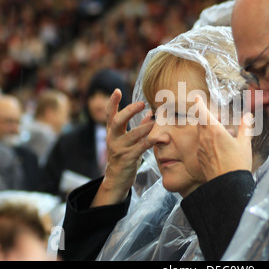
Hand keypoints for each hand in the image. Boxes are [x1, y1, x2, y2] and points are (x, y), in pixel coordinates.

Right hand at [91, 89, 153, 206]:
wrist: (117, 179)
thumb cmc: (125, 155)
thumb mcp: (128, 140)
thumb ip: (139, 126)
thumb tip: (151, 113)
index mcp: (112, 132)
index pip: (109, 114)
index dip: (112, 102)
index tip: (117, 90)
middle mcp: (113, 138)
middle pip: (117, 121)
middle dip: (130, 111)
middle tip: (142, 104)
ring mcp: (119, 149)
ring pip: (132, 135)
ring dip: (146, 127)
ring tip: (157, 120)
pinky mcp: (127, 159)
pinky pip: (140, 148)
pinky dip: (150, 142)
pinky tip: (160, 138)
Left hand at [195, 95, 252, 181]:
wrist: (227, 185)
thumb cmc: (237, 164)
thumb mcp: (245, 144)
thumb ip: (245, 127)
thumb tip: (248, 115)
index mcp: (214, 130)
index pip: (202, 111)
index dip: (198, 103)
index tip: (196, 97)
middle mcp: (204, 137)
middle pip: (200, 121)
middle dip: (206, 116)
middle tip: (215, 116)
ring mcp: (200, 148)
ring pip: (200, 132)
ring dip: (207, 129)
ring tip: (219, 132)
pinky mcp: (200, 157)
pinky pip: (201, 144)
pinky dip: (206, 141)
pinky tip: (218, 147)